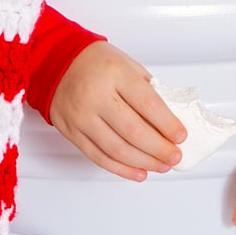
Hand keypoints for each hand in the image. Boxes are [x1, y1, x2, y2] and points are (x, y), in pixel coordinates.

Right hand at [49, 41, 186, 182]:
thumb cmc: (95, 62)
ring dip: (144, 162)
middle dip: (159, 149)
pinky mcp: (72, 132)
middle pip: (133, 131)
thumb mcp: (127, 64)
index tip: (181, 136)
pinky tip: (138, 172)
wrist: (54, 61)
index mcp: (115, 74)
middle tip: (175, 156)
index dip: (168, 124)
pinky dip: (121, 169)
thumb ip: (148, 89)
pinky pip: (98, 157)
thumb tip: (170, 119)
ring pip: (117, 149)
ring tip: (161, 166)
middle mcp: (96, 96)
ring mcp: (82, 116)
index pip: (148, 104)